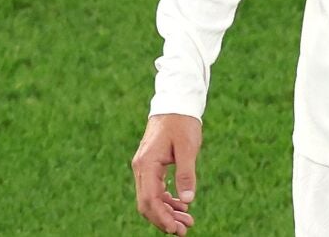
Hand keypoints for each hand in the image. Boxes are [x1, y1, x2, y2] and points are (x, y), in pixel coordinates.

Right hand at [132, 113, 201, 234]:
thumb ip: (186, 173)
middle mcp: (141, 168)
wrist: (175, 104)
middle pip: (147, 203)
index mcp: (147, 164)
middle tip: (184, 230)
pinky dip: (166, 201)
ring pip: (151, 198)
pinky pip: (155, 190)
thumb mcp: (187, 148)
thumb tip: (187, 200)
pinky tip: (181, 206)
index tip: (176, 229)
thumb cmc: (182, 123)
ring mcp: (144, 167)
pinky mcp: (151, 166)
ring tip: (187, 221)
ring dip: (167, 212)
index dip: (161, 217)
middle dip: (164, 219)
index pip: (149, 199)